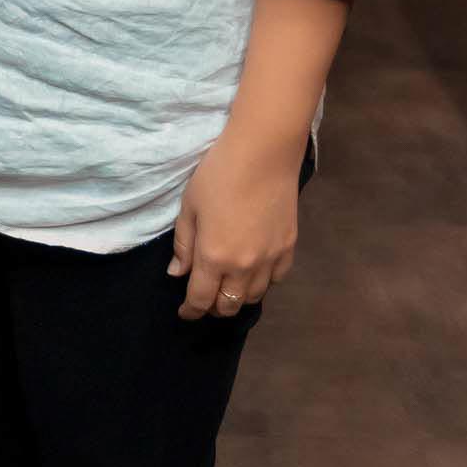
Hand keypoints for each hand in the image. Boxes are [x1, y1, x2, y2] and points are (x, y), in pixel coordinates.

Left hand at [168, 128, 300, 320]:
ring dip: (237, 297)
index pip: (200, 299)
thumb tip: (177, 274)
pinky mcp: (289, 247)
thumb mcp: (189, 207)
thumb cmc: (218, 174)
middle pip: (229, 305)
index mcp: (214, 257)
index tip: (184, 313)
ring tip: (228, 287)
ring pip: (253, 297)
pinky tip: (253, 272)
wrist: (262, 153)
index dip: (190, 311)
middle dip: (213, 307)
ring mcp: (270, 259)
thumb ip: (183, 245)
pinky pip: (276, 280)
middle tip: (204, 298)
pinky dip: (262, 283)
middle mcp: (244, 266)